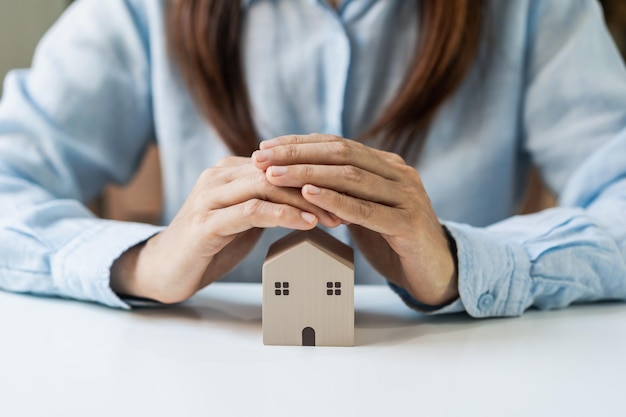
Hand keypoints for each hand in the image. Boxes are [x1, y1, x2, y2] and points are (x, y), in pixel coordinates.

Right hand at [111, 156, 339, 303]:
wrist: (164, 269)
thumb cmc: (210, 244)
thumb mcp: (244, 218)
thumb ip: (268, 201)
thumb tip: (310, 199)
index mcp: (230, 170)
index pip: (280, 164)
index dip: (316, 176)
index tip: (346, 193)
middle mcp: (219, 176)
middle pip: (277, 171)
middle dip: (316, 188)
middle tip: (348, 207)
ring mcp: (210, 197)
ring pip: (267, 186)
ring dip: (305, 201)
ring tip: (333, 217)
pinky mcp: (206, 223)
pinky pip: (252, 211)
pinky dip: (283, 215)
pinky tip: (307, 224)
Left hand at [252, 134, 457, 305]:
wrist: (436, 272)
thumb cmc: (394, 241)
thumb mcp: (366, 209)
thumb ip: (344, 192)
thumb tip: (301, 180)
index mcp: (387, 165)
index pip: (337, 144)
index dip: (300, 143)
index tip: (265, 148)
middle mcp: (399, 173)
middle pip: (342, 153)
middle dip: (297, 153)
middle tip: (261, 157)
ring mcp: (407, 196)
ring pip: (351, 176)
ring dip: (308, 174)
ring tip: (274, 175)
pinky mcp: (409, 223)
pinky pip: (367, 209)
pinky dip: (335, 200)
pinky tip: (309, 194)